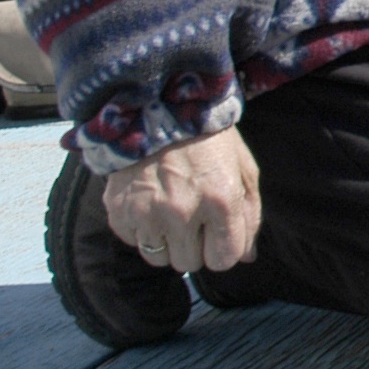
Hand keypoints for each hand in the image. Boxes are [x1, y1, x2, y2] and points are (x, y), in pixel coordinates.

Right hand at [103, 126, 261, 274]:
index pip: (223, 259)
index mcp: (221, 200)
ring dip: (167, 241)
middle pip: (189, 263)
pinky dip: (141, 229)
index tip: (218, 233)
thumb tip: (247, 257)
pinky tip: (149, 202)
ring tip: (170, 210)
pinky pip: (133, 242)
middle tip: (193, 217)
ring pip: (159, 259)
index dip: (223, 249)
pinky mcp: (119, 210)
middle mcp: (183, 212)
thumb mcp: (242, 168)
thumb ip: (248, 214)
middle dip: (195, 245)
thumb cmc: (208, 138)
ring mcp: (147, 213)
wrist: (158, 105)